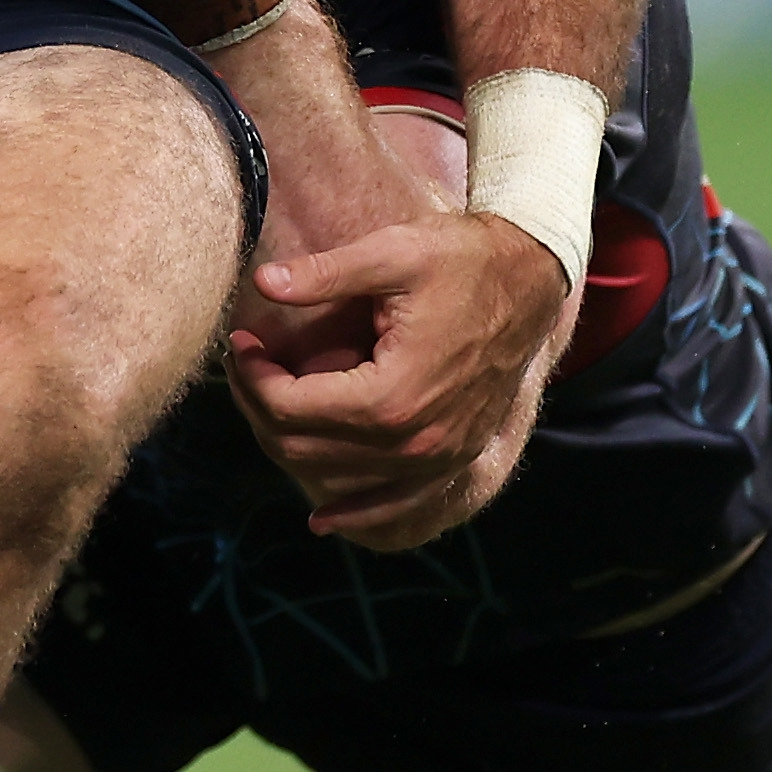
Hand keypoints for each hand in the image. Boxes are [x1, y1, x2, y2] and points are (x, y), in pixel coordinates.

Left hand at [223, 208, 575, 550]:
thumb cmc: (463, 260)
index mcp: (392, 396)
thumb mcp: (392, 253)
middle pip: (302, 448)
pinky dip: (357, 513)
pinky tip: (324, 518)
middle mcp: (414, 442)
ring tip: (269, 399)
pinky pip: (397, 505)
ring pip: (335, 477)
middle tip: (246, 365)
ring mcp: (438, 458)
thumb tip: (264, 281)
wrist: (530, 279)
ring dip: (292, 445)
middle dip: (260, 407)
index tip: (241, 341)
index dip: (252, 376)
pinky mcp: (454, 458)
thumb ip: (324, 274)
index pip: (289, 407)